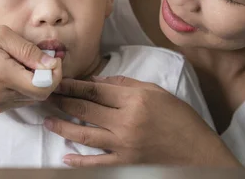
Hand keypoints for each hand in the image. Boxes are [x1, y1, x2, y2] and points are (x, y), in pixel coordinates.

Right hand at [0, 26, 61, 113]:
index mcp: (0, 74)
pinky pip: (20, 100)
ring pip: (31, 98)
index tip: (54, 59)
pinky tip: (14, 72)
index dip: (55, 74)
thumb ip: (28, 50)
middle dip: (48, 77)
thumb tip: (51, 63)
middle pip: (40, 94)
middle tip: (42, 59)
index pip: (42, 86)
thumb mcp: (0, 34)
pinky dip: (24, 87)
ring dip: (35, 82)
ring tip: (23, 63)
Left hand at [44, 76, 240, 166]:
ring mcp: (124, 145)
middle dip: (63, 102)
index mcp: (135, 100)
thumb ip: (126, 85)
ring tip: (47, 121)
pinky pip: (97, 163)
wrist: (198, 153)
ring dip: (63, 127)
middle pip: (85, 110)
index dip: (74, 85)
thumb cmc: (181, 119)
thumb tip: (98, 81)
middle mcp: (126, 122)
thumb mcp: (157, 92)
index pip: (95, 90)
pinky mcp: (126, 163)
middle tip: (46, 97)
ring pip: (85, 135)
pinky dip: (79, 161)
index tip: (58, 81)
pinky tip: (65, 156)